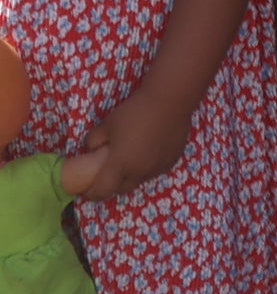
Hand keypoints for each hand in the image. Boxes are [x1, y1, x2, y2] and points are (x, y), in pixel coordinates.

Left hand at [58, 91, 191, 200]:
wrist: (170, 100)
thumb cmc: (135, 112)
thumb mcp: (106, 124)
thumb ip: (93, 140)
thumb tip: (91, 150)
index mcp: (121, 164)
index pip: (102, 191)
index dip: (92, 193)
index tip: (86, 188)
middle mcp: (140, 171)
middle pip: (122, 189)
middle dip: (112, 185)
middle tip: (107, 173)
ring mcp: (158, 167)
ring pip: (141, 179)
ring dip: (132, 175)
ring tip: (131, 159)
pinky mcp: (172, 160)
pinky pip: (156, 170)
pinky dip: (148, 166)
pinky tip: (149, 150)